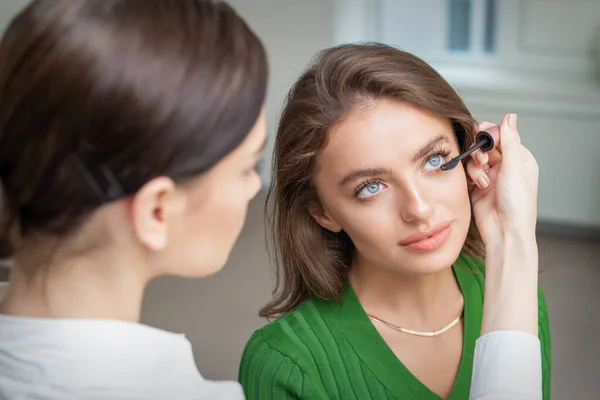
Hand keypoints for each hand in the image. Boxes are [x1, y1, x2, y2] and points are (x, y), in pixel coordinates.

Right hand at [466, 114, 538, 247]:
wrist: (504, 231)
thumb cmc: (517, 204)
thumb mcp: (514, 168)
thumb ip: (510, 141)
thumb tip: (509, 117)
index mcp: (520, 158)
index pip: (501, 135)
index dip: (490, 134)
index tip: (482, 136)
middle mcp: (506, 165)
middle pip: (485, 145)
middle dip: (480, 151)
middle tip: (481, 160)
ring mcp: (491, 175)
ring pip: (475, 158)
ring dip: (476, 167)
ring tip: (483, 180)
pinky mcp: (477, 186)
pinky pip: (468, 172)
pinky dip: (471, 176)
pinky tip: (478, 186)